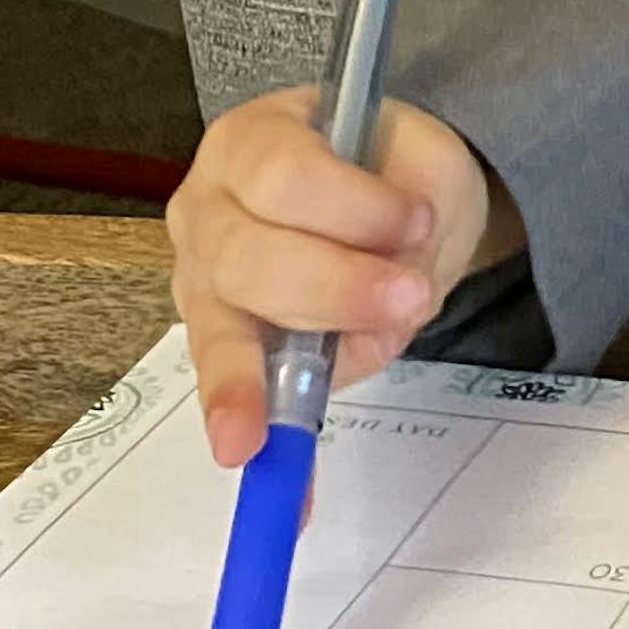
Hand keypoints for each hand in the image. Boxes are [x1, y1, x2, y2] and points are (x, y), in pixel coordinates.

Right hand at [167, 87, 508, 465]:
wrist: (384, 198)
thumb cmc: (391, 172)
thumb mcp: (428, 169)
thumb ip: (416, 224)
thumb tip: (392, 307)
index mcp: (254, 141)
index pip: (282, 173)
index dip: (348, 205)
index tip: (415, 222)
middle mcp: (205, 208)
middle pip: (245, 257)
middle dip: (331, 287)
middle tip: (409, 299)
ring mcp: (199, 279)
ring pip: (226, 328)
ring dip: (284, 370)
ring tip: (325, 398)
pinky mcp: (220, 341)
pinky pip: (235, 390)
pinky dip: (265, 435)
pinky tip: (284, 487)